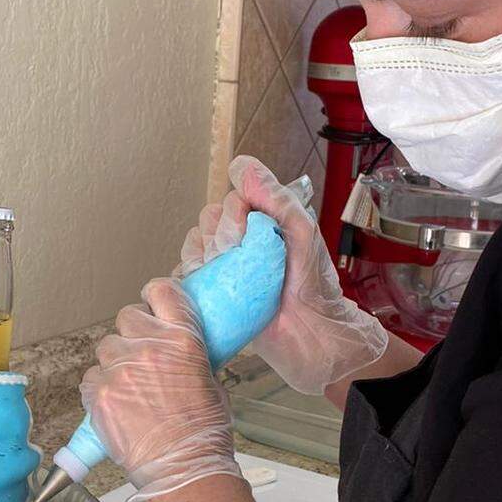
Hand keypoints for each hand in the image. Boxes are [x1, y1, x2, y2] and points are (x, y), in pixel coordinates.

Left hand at [81, 278, 242, 501]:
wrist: (183, 467)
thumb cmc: (203, 433)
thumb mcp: (210, 380)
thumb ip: (188, 355)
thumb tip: (175, 349)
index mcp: (183, 339)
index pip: (162, 292)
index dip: (153, 295)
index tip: (151, 302)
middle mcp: (149, 348)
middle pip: (127, 316)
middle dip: (132, 332)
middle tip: (140, 354)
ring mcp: (121, 369)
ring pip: (106, 347)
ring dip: (115, 361)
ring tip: (130, 386)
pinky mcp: (100, 392)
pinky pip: (91, 377)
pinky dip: (100, 387)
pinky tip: (117, 402)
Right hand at [177, 155, 386, 395]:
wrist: (311, 334)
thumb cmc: (314, 286)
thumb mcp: (303, 233)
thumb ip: (277, 198)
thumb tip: (244, 167)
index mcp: (262, 221)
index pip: (231, 199)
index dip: (236, 214)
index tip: (253, 232)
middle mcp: (240, 240)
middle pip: (209, 220)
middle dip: (223, 238)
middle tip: (247, 260)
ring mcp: (224, 266)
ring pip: (194, 245)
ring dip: (208, 258)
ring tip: (233, 278)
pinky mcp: (212, 292)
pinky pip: (187, 275)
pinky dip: (193, 278)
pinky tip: (214, 289)